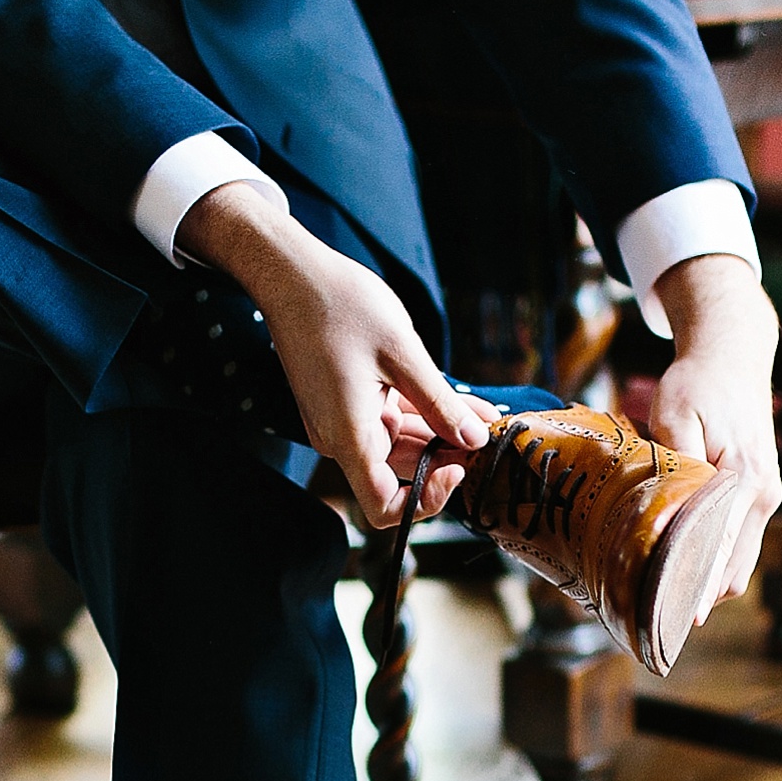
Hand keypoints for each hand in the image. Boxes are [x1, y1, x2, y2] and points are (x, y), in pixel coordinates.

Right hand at [177, 180, 492, 522]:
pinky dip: (423, 414)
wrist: (292, 273)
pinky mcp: (346, 402)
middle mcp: (341, 437)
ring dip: (441, 434)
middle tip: (489, 434)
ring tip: (484, 416)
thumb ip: (441, 403)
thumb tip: (475, 440)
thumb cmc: (340, 306)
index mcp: (349, 435)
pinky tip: (460, 402)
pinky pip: (391, 420)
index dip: (425, 501)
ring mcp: (342, 420)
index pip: (382, 507)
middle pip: (399, 473)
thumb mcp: (404, 355)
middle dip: (446, 458)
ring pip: (401, 444)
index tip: (457, 466)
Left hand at [644, 251, 781, 608]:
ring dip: (706, 583)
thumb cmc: (699, 382)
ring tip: (665, 607)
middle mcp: (762, 497)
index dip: (695, 586)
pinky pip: (737, 541)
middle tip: (659, 624)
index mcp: (743, 482)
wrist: (735, 354)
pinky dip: (713, 561)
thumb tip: (669, 521)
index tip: (673, 618)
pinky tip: (683, 574)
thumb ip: (677, 469)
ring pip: (737, 559)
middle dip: (699, 596)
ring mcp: (764, 498)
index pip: (718, 549)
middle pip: (733, 567)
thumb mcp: (675, 415)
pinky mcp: (757, 495)